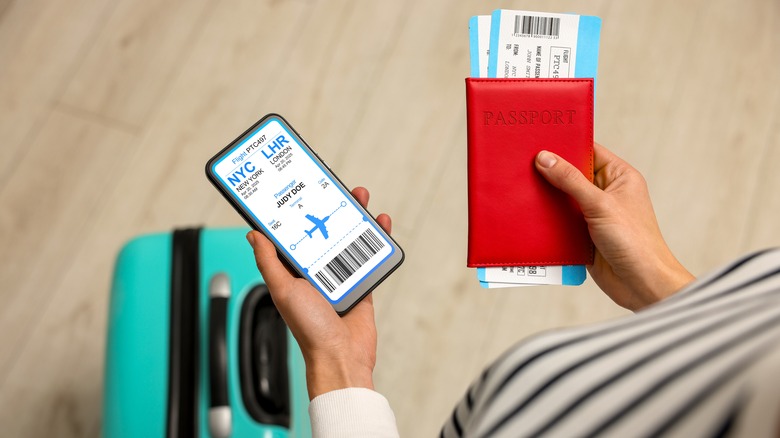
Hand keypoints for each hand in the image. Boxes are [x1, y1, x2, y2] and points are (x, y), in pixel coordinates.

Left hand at [246, 187, 391, 398]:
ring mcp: (341, 275)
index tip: (301, 191)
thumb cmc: (308, 330)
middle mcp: (316, 270)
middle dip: (330, 207)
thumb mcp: (282, 290)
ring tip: (359, 197)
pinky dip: (377, 239)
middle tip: (335, 187)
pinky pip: (371, 256)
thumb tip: (254, 234)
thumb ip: (269, 262)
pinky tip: (381, 223)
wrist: (341, 356)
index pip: (294, 234)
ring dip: (356, 216)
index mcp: (294, 271)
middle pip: (324, 230)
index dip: (297, 212)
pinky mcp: (362, 283)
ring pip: (348, 238)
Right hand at [535, 143, 693, 310]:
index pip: (588, 151)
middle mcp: (606, 192)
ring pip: (562, 199)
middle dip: (549, 172)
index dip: (565, 145)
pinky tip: (527, 215)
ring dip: (545, 198)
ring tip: (519, 187)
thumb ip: (571, 181)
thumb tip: (545, 158)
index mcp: (619, 176)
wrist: (641, 285)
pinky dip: (545, 220)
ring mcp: (593, 214)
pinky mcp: (582, 234)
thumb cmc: (634, 242)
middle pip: (571, 175)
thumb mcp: (600, 204)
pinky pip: (559, 221)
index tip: (539, 139)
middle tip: (521, 163)